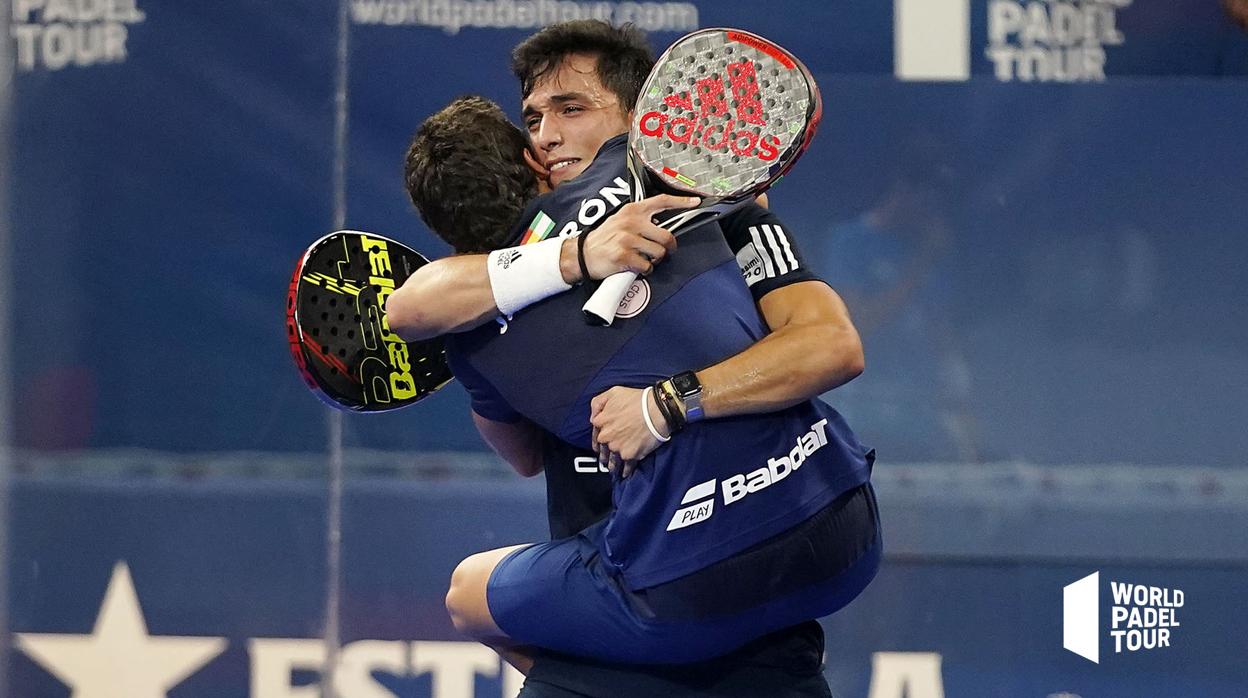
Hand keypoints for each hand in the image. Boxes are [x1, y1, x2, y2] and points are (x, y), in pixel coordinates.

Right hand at [579, 195, 697, 280]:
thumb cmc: (604, 239)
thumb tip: (662, 226)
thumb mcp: (620, 220)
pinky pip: (647, 266)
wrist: (582, 254)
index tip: (695, 202)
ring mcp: (627, 240)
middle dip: (668, 248)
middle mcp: (631, 223)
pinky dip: (645, 270)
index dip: (681, 201)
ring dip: (655, 260)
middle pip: (666, 236)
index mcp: (632, 211)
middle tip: (664, 252)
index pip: (661, 201)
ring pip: (659, 254)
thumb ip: (640, 219)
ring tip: (644, 259)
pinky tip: (636, 267)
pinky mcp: (624, 257)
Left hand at [589, 386, 667, 477]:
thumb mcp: (613, 392)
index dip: (597, 440)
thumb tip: (593, 417)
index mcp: (601, 422)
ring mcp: (617, 448)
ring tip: (614, 470)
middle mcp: (606, 437)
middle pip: (602, 450)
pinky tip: (625, 474)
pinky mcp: (630, 456)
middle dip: (604, 455)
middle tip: (605, 460)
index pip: (595, 434)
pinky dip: (626, 471)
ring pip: (612, 461)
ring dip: (613, 466)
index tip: (599, 445)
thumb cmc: (637, 399)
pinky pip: (626, 467)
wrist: (657, 410)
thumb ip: (597, 403)